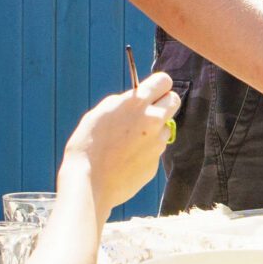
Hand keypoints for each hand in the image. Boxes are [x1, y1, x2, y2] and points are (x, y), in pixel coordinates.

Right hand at [64, 72, 178, 207]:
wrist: (89, 182)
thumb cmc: (87, 145)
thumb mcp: (100, 113)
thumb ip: (122, 102)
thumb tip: (135, 100)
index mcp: (136, 103)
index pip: (163, 81)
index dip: (157, 85)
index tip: (150, 91)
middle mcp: (153, 120)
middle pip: (174, 100)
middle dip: (163, 102)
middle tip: (147, 111)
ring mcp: (157, 143)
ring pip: (166, 127)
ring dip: (155, 129)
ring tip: (129, 140)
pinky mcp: (156, 162)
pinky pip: (156, 149)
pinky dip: (146, 150)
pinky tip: (126, 158)